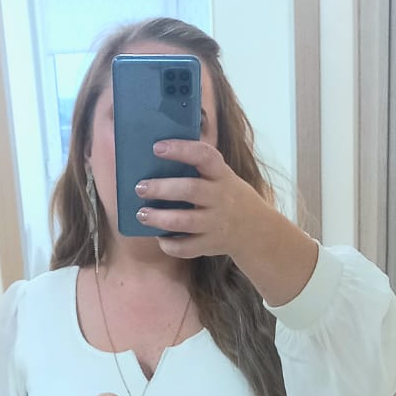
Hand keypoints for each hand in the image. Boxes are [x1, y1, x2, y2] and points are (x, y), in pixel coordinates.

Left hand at [134, 139, 264, 259]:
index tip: (157, 147)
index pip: (204, 156)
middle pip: (191, 190)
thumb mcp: (221, 177)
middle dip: (162, 188)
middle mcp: (221, 198)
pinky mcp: (211, 244)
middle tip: (139, 187)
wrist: (255, 229)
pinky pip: (188, 248)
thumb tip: (154, 159)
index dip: (181, 150)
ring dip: (160, 218)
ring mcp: (217, 223)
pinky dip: (170, 245)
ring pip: (186, 221)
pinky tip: (160, 238)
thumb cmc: (226, 195)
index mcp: (222, 175)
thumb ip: (197, 169)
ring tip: (142, 214)